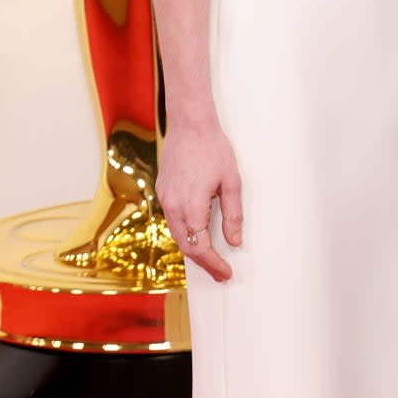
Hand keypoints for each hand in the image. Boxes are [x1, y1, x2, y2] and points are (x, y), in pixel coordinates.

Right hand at [157, 121, 242, 282]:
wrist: (190, 124)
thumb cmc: (214, 149)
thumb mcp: (232, 182)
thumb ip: (232, 215)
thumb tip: (234, 242)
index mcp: (191, 206)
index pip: (200, 247)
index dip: (213, 264)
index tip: (226, 273)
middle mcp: (173, 206)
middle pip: (186, 246)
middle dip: (204, 262)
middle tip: (221, 272)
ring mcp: (165, 198)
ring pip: (177, 234)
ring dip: (193, 248)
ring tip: (212, 258)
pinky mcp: (163, 191)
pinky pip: (172, 220)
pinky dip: (185, 233)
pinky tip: (198, 233)